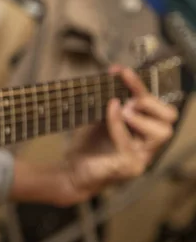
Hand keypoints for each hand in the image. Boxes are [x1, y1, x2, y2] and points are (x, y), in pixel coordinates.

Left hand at [64, 65, 177, 197]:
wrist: (71, 171)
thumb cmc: (88, 144)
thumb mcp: (101, 117)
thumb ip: (111, 99)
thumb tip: (114, 72)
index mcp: (145, 129)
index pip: (158, 104)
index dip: (141, 85)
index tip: (119, 71)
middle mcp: (149, 143)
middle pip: (170, 117)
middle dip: (150, 102)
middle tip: (128, 99)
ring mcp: (142, 157)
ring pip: (162, 132)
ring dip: (142, 116)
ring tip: (123, 108)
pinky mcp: (130, 168)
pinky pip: (130, 143)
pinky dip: (119, 124)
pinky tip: (111, 111)